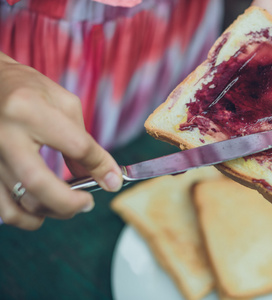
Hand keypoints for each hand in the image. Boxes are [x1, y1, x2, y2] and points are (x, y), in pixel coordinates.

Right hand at [0, 53, 122, 229]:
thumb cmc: (29, 90)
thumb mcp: (64, 105)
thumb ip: (84, 142)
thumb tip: (103, 176)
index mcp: (29, 110)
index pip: (75, 146)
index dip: (100, 166)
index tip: (113, 180)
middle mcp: (4, 135)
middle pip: (38, 183)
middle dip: (69, 202)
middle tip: (87, 204)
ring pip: (20, 200)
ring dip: (51, 211)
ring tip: (69, 206)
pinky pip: (3, 208)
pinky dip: (24, 218)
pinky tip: (42, 212)